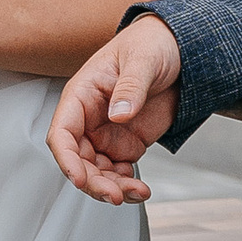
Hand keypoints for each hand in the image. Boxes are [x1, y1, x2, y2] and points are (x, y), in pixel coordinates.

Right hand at [48, 16, 181, 204]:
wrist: (180, 50)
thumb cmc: (151, 44)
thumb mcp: (143, 60)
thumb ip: (130, 87)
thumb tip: (118, 114)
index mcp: (82, 95)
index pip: (62, 132)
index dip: (66, 159)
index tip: (79, 178)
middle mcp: (89, 118)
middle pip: (78, 160)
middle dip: (93, 182)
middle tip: (115, 196)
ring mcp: (106, 134)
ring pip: (97, 172)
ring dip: (112, 188)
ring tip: (136, 193)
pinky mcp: (126, 144)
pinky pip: (118, 173)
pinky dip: (126, 185)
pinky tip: (140, 188)